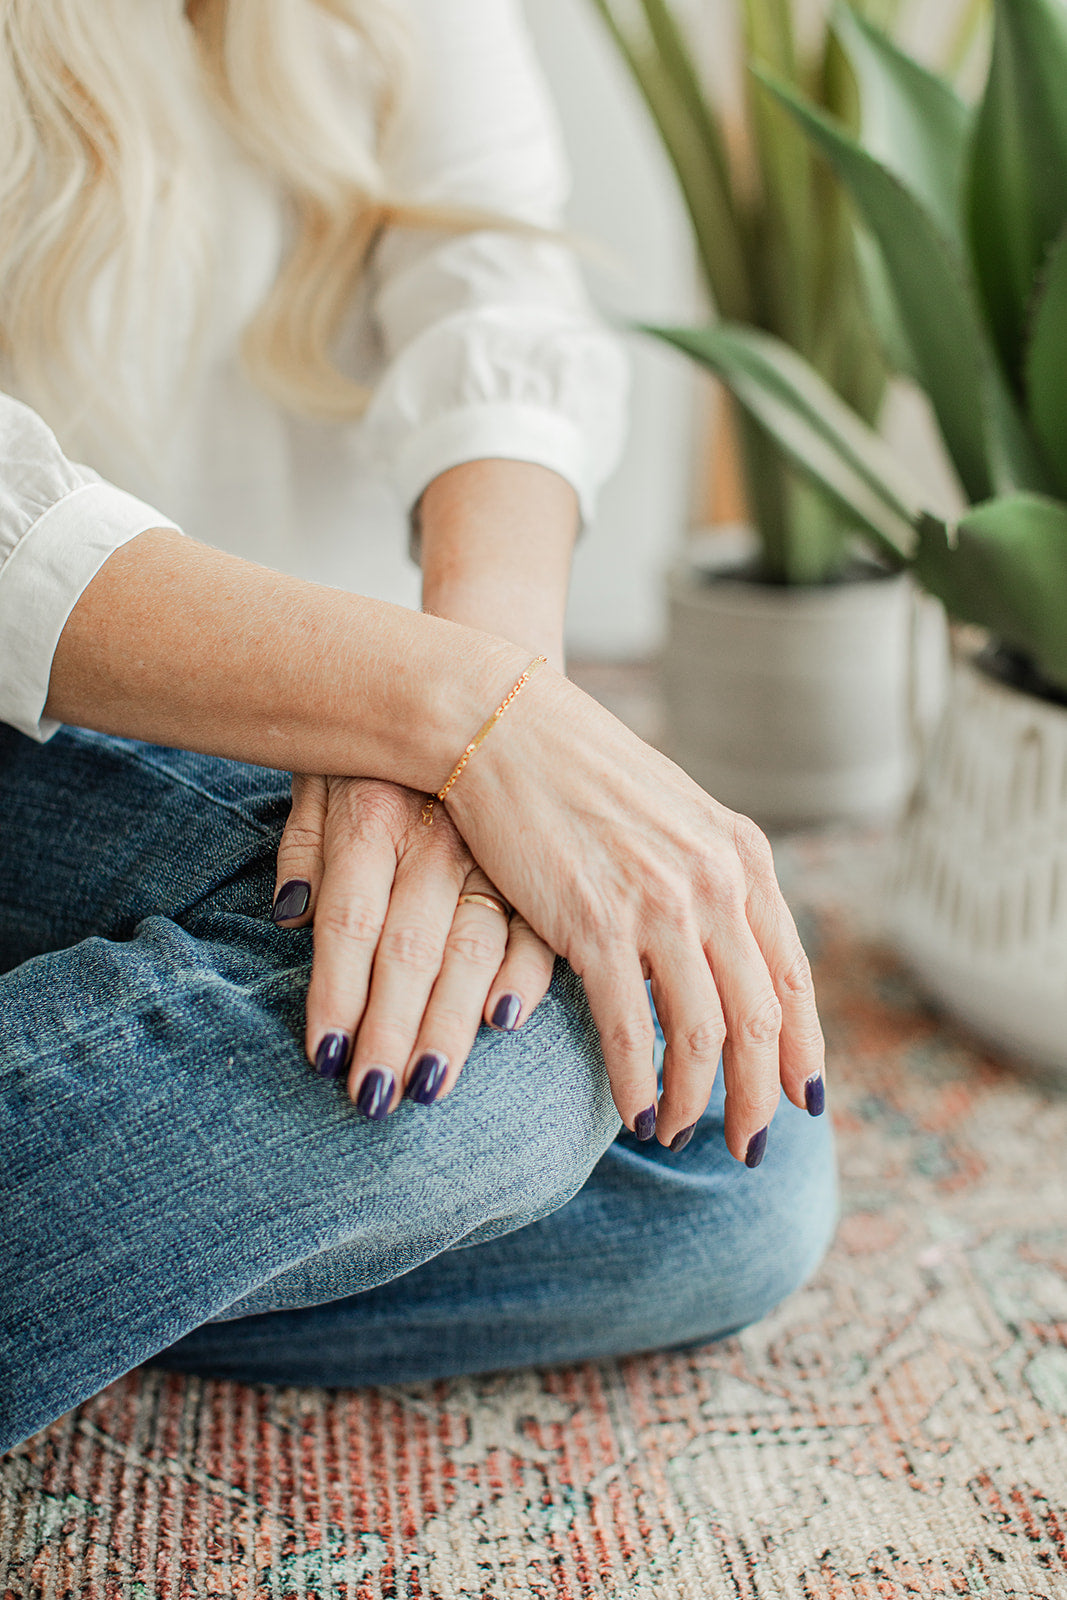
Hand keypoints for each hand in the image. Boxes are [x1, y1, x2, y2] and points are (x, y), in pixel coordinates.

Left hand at [271, 775, 555, 1112]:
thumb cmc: (391, 745)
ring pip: (472, 949)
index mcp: (377, 815)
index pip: (351, 920)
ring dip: (449, 1024)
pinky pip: (542, 925)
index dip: (335, 993)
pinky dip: (526, 975)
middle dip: (389, 1030)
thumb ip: (304, 839)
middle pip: (410, 948)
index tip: (324, 1058)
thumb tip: (286, 912)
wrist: (492, 690)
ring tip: (427, 1086)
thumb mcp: (328, 768)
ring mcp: (497, 852)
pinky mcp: (547, 863)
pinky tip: (507, 1022)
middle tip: (374, 1101)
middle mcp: (437, 838)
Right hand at [442, 666, 825, 1163]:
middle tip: (747, 1148)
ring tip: (677, 1133)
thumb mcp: (672, 818)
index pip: (792, 977)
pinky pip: (633, 1029)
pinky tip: (633, 1115)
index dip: (803, 1050)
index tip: (803, 1102)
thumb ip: (709, 880)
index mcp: (742, 857)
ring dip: (696, 1100)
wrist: (502, 726)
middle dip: (760, 1098)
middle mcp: (716, 882)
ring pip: (704, 1035)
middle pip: (760, 1020)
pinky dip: (638, 1083)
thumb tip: (725, 953)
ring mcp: (660, 902)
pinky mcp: (596, 920)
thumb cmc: (579, 775)